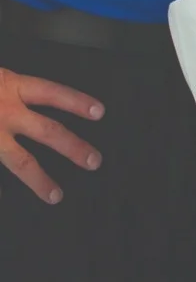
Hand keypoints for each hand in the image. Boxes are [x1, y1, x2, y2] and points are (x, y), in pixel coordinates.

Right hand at [0, 64, 103, 203]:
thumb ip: (10, 91)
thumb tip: (32, 102)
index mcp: (9, 86)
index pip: (52, 93)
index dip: (76, 101)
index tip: (100, 112)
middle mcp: (4, 111)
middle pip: (47, 130)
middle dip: (73, 146)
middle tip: (95, 161)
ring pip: (20, 161)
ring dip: (40, 179)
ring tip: (56, 195)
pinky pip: (5, 162)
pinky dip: (18, 180)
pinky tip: (39, 193)